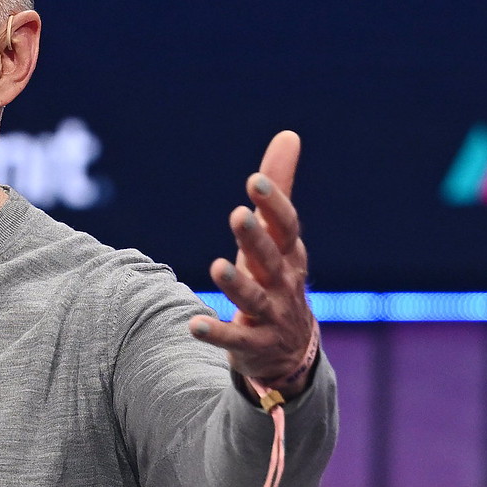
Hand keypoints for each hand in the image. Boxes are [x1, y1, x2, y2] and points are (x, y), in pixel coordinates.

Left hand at [189, 130, 316, 395]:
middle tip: (237, 215)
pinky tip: (194, 325)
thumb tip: (288, 135)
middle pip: (270, 259)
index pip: (287, 227)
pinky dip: (216, 332)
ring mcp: (271, 316)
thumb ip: (279, 189)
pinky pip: (234, 339)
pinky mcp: (253, 344)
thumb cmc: (278, 278)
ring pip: (253, 299)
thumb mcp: (279, 237)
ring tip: (216, 267)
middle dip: (255, 238)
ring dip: (236, 284)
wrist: (292, 352)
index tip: (255, 181)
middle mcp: (284, 284)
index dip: (274, 205)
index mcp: (289, 255)